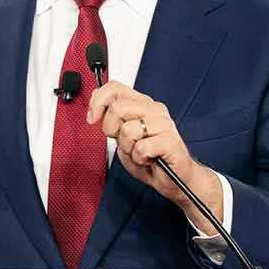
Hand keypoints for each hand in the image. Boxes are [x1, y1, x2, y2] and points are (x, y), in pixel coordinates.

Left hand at [87, 81, 222, 232]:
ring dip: (128, 148)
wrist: (175, 180)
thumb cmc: (150, 158)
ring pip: (128, 129)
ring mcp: (164, 123)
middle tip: (123, 142)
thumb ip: (112, 119)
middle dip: (111, 129)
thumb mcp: (123, 137)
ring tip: (139, 152)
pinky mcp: (170, 140)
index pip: (115, 88)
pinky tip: (149, 159)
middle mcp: (154, 109)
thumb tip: (96, 105)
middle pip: (118, 107)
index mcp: (142, 104)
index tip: (92, 117)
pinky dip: (139, 159)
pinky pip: (141, 148)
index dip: (98, 100)